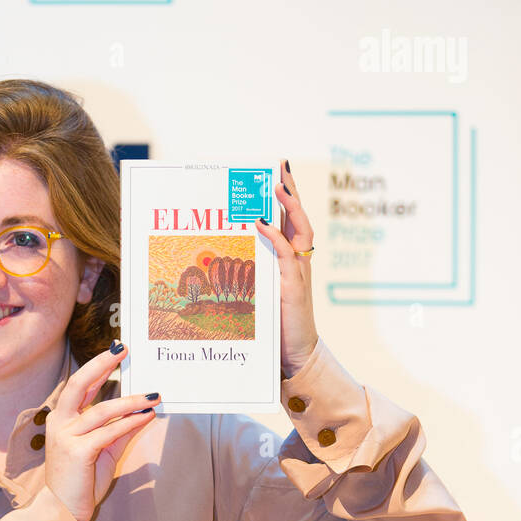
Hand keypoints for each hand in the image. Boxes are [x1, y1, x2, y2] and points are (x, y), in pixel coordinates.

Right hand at [45, 343, 158, 520]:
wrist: (64, 511)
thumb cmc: (80, 482)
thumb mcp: (103, 451)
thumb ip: (119, 430)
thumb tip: (143, 412)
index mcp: (61, 419)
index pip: (80, 386)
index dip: (98, 367)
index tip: (116, 351)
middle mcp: (60, 423)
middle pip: (79, 384)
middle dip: (102, 364)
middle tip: (122, 350)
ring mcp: (66, 436)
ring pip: (102, 410)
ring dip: (131, 401)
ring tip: (153, 396)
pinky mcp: (78, 451)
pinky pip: (109, 431)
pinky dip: (130, 422)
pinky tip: (146, 416)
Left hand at [255, 158, 318, 379]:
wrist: (294, 355)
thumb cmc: (275, 327)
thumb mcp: (260, 295)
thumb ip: (249, 276)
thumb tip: (219, 261)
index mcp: (290, 262)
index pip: (291, 222)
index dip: (286, 199)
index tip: (277, 175)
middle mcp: (298, 262)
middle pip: (299, 218)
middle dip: (291, 191)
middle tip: (281, 166)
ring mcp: (298, 272)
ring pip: (300, 229)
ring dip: (290, 205)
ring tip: (278, 184)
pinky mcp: (294, 286)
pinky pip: (287, 254)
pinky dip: (276, 236)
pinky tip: (263, 222)